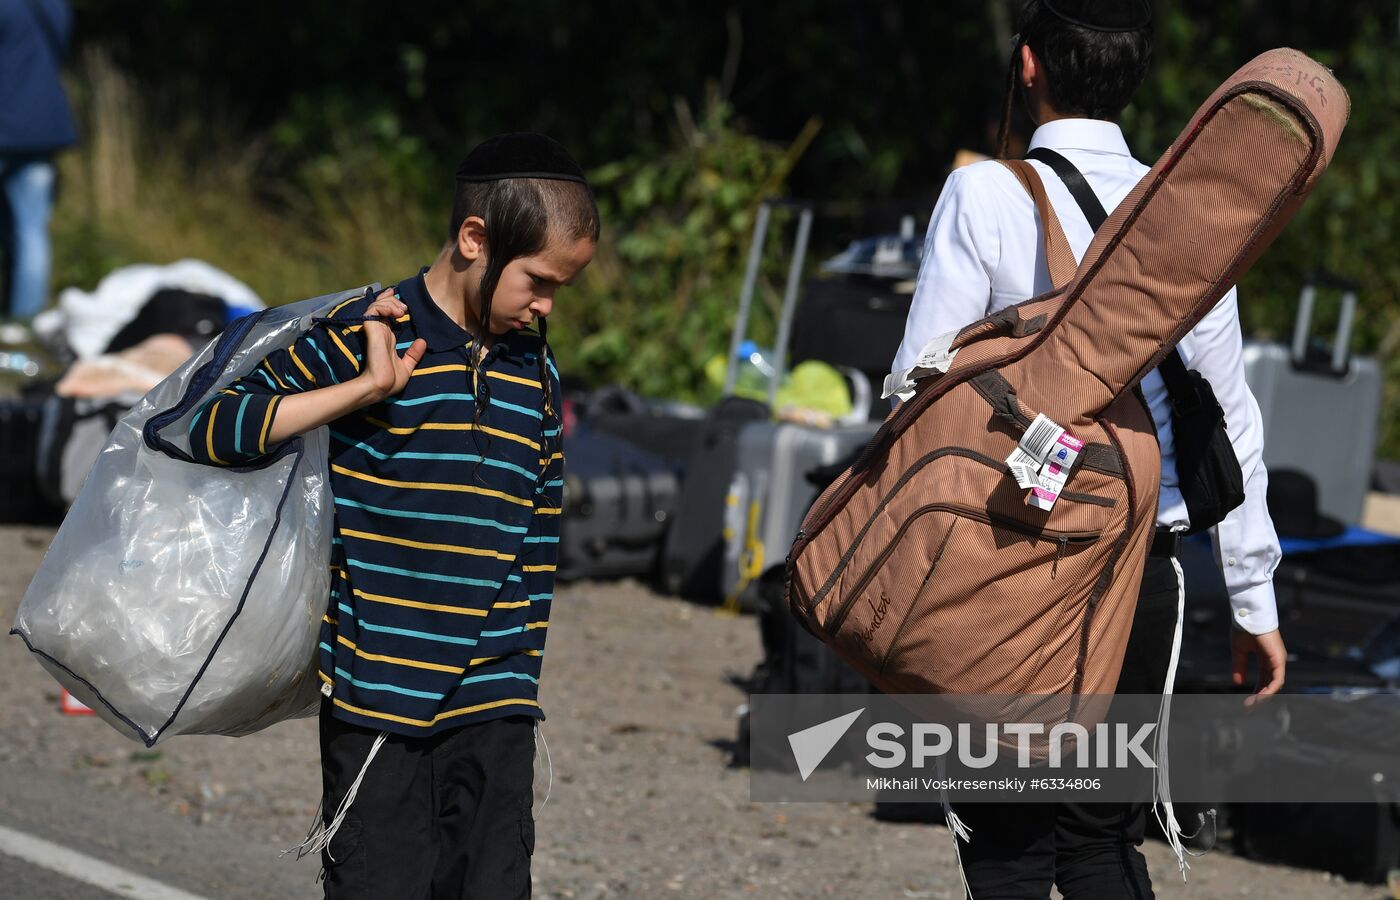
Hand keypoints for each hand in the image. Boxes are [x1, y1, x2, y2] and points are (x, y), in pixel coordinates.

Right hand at [358, 288, 426, 402]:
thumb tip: (422, 342)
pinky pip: (373, 310)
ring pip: (377, 305)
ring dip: (390, 303)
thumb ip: (413, 354)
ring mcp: (375, 330)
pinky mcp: (371, 330)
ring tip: (401, 311)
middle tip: (404, 308)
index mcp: (386, 338)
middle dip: (393, 300)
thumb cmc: (390, 381)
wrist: (383, 386)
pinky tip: (395, 313)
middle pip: (381, 305)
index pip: (385, 314)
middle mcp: (380, 331)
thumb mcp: (407, 366)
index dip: (390, 302)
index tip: (399, 297)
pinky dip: (385, 306)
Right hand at [1230, 627, 1285, 707]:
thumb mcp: (1239, 651)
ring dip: (1264, 696)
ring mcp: (1278, 661)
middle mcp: (1275, 661)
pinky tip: (1260, 697)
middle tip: (1249, 707)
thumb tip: (1237, 683)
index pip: (1263, 679)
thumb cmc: (1244, 628)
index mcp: (1266, 658)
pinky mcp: (1278, 660)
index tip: (1246, 701)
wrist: (1248, 615)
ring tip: (1252, 705)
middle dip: (1259, 697)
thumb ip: (1239, 666)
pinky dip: (1269, 689)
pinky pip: (1277, 679)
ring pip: (1275, 685)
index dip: (1256, 691)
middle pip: (1270, 684)